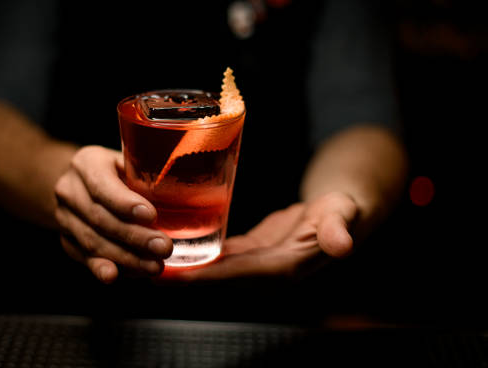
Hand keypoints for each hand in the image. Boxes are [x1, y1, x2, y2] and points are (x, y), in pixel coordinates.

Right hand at [54, 145, 172, 282]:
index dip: (125, 203)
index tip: (152, 215)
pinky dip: (104, 267)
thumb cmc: (119, 171)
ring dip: (125, 258)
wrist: (82, 185)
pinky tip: (117, 276)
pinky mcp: (66, 240)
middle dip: (134, 236)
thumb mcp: (130, 160)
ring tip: (154, 266)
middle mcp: (69, 190)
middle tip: (164, 247)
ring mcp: (64, 217)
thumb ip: (148, 172)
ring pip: (92, 242)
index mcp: (86, 163)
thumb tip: (189, 184)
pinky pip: (85, 257)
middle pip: (100, 218)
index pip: (102, 185)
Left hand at [165, 192, 356, 281]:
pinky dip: (195, 257)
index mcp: (286, 268)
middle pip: (218, 278)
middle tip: (146, 269)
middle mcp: (267, 273)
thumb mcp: (344, 214)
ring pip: (214, 271)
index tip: (178, 275)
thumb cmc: (342, 212)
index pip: (241, 275)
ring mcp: (257, 266)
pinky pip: (219, 259)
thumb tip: (342, 245)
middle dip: (183, 277)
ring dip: (183, 269)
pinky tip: (173, 251)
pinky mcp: (251, 255)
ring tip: (148, 261)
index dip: (209, 276)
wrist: (339, 215)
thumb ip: (338, 228)